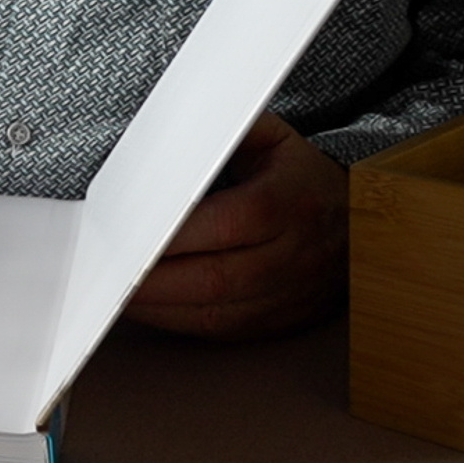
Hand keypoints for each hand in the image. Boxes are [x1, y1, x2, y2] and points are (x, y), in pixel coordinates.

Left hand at [123, 111, 347, 340]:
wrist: (358, 221)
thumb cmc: (299, 174)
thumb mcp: (270, 137)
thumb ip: (222, 131)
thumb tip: (170, 132)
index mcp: (290, 202)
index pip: (228, 223)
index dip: (175, 234)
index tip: (128, 233)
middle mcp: (294, 256)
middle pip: (216, 278)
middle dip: (153, 279)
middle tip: (105, 270)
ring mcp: (291, 296)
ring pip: (217, 314)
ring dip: (159, 308)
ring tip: (114, 292)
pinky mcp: (281, 321)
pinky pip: (223, 331)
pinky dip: (178, 322)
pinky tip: (147, 309)